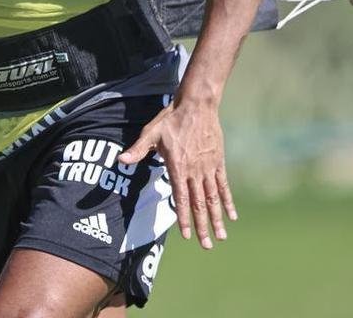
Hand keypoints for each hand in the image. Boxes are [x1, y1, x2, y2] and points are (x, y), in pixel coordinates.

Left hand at [118, 100, 236, 249]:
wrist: (197, 105)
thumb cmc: (171, 119)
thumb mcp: (151, 133)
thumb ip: (138, 150)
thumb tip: (121, 160)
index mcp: (178, 167)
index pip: (181, 198)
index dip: (184, 218)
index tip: (186, 235)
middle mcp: (194, 171)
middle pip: (199, 204)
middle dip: (202, 227)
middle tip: (207, 246)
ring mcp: (208, 168)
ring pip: (213, 199)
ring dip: (217, 219)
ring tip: (221, 237)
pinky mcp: (218, 162)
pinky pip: (223, 186)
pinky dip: (227, 201)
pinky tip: (232, 216)